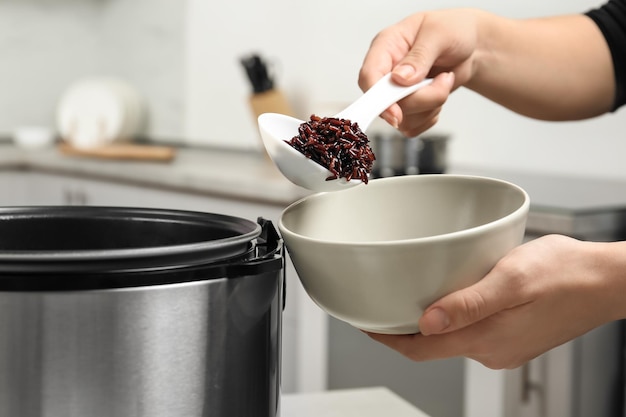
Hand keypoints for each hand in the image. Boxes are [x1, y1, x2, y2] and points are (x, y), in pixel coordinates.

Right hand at [358, 9, 480, 136]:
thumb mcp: (439, 34)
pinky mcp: (407, 107)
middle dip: (421, 99)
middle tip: (443, 80)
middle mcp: (386, 71)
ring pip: (402, 119)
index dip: (378, 98)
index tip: (396, 113)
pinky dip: (431, 115)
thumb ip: (419, 56)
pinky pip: (412, 126)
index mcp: (385, 47)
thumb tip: (399, 78)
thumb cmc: (453, 30)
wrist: (471, 46)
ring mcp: (395, 92)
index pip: (369, 76)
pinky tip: (439, 93)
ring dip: (431, 105)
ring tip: (445, 80)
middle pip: (388, 103)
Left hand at [366, 235, 625, 368]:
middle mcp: (492, 350)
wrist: (606, 281)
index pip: (421, 350)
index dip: (388, 339)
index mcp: (486, 339)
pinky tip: (453, 295)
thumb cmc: (566, 274)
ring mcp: (504, 346)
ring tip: (412, 296)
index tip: (366, 325)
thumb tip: (427, 323)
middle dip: (403, 330)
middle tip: (382, 307)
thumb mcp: (512, 280)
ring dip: (429, 322)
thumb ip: (468, 304)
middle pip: (432, 346)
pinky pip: (472, 331)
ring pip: (452, 337)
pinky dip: (453, 317)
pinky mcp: (513, 337)